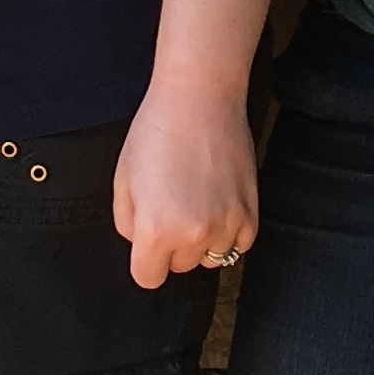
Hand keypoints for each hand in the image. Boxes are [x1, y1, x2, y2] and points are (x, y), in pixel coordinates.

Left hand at [114, 76, 257, 290]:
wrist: (200, 97)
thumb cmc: (157, 132)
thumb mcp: (122, 180)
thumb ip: (127, 224)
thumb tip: (142, 245)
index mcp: (155, 229)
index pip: (148, 277)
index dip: (146, 257)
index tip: (149, 237)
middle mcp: (192, 234)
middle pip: (179, 267)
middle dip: (173, 244)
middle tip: (173, 202)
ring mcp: (226, 224)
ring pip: (210, 258)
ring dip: (202, 238)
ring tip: (197, 198)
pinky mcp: (250, 213)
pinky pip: (238, 244)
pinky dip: (229, 231)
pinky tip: (218, 200)